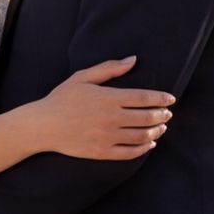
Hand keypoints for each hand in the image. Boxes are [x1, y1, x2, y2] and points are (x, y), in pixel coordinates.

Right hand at [36, 56, 173, 160]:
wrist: (43, 125)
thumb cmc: (62, 98)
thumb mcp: (82, 77)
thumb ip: (109, 69)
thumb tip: (133, 59)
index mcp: (108, 98)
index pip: (144, 98)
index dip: (161, 98)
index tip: (170, 98)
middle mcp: (111, 118)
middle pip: (147, 117)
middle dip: (162, 115)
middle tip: (168, 113)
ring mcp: (108, 137)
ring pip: (142, 136)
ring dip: (157, 131)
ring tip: (161, 127)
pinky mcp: (103, 152)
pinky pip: (130, 153)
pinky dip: (144, 148)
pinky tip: (150, 144)